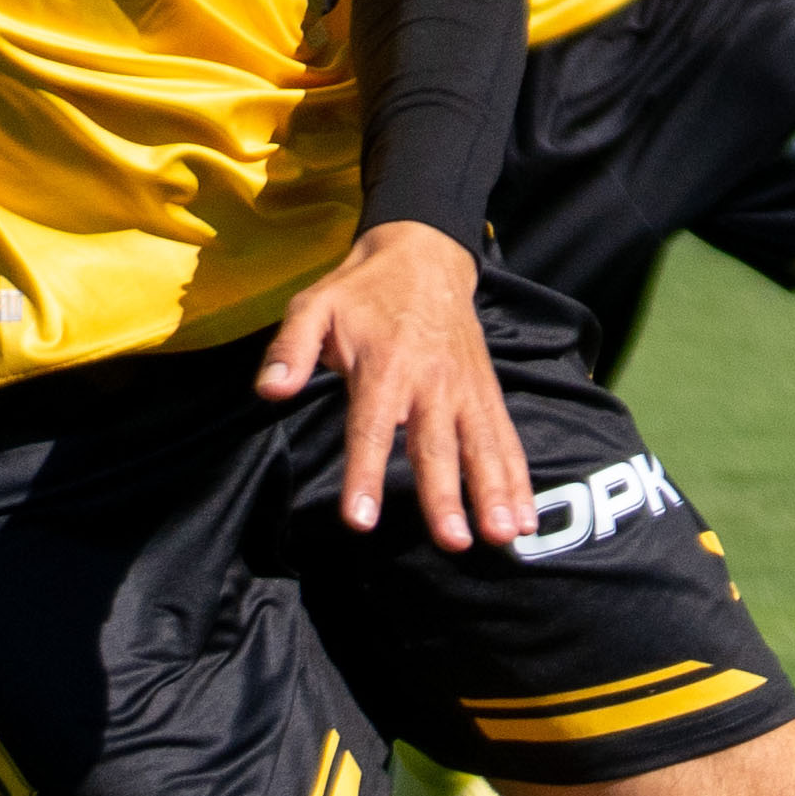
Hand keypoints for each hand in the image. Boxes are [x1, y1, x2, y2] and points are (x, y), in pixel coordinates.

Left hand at [250, 223, 533, 540]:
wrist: (425, 255)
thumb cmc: (362, 291)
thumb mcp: (314, 305)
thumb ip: (291, 348)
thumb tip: (269, 391)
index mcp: (384, 366)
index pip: (371, 429)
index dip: (365, 474)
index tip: (361, 520)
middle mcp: (430, 382)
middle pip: (437, 447)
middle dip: (447, 495)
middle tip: (456, 540)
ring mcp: (464, 389)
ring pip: (482, 447)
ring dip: (494, 493)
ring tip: (504, 536)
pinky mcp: (485, 392)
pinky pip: (504, 439)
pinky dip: (518, 478)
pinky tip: (525, 517)